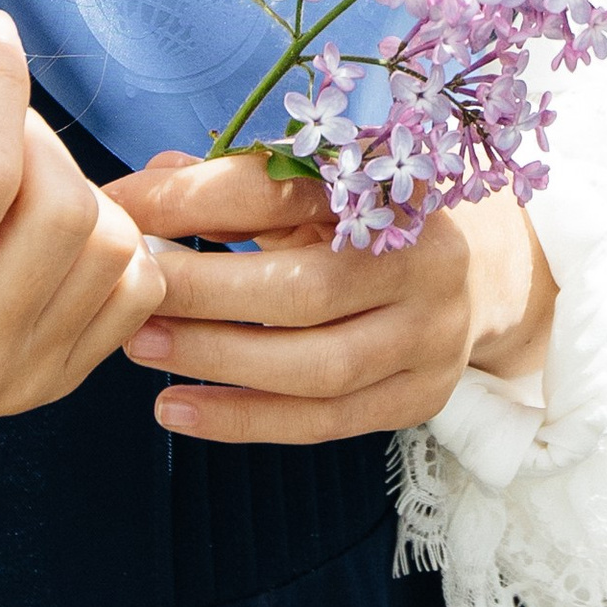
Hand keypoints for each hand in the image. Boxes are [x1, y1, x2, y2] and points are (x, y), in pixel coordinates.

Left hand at [106, 149, 556, 446]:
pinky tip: (177, 409)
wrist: (489, 269)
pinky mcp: (420, 396)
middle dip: (201, 290)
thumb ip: (234, 185)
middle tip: (128, 289)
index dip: (190, 198)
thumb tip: (143, 186)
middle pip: (305, 287)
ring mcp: (429, 336)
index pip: (281, 189)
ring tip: (141, 347)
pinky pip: (323, 422)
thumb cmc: (374, 218)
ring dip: (217, 359)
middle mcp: (421, 259)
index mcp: (389, 184)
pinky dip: (243, 420)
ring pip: (315, 366)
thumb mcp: (318, 183)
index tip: (116, 208)